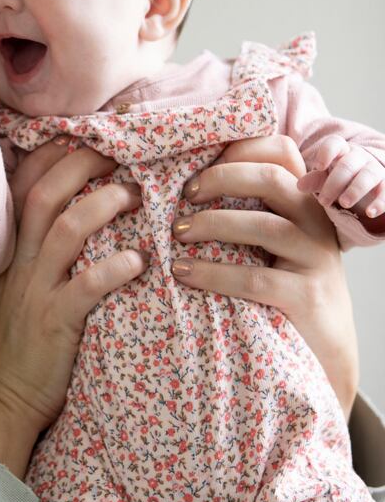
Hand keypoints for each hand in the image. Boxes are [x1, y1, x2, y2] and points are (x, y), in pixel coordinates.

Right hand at [0, 146, 145, 476]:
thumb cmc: (17, 346)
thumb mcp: (16, 288)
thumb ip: (37, 252)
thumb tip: (80, 216)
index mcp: (10, 251)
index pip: (24, 185)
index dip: (54, 153)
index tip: (87, 131)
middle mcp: (19, 263)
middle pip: (45, 194)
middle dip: (83, 163)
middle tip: (121, 147)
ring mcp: (35, 291)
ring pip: (66, 229)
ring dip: (103, 204)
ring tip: (136, 194)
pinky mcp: (55, 323)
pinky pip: (86, 287)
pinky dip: (115, 268)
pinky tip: (141, 261)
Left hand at [171, 135, 358, 415]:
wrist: (323, 353)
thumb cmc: (282, 289)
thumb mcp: (270, 244)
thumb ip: (246, 210)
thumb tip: (183, 183)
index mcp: (304, 201)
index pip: (281, 151)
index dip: (238, 149)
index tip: (196, 166)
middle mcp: (315, 223)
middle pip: (271, 178)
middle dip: (220, 179)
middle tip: (183, 196)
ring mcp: (316, 259)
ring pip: (262, 225)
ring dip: (212, 224)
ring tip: (176, 234)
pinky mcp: (307, 296)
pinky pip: (255, 277)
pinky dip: (213, 272)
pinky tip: (183, 273)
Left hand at [297, 136, 384, 219]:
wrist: (369, 186)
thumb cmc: (341, 180)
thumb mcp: (326, 179)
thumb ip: (314, 180)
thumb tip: (300, 185)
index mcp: (342, 152)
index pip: (335, 144)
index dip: (327, 152)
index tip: (318, 166)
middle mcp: (360, 158)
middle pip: (348, 164)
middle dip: (335, 182)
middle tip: (323, 201)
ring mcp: (376, 170)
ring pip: (368, 175)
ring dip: (356, 190)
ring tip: (344, 204)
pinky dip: (379, 202)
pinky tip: (370, 213)